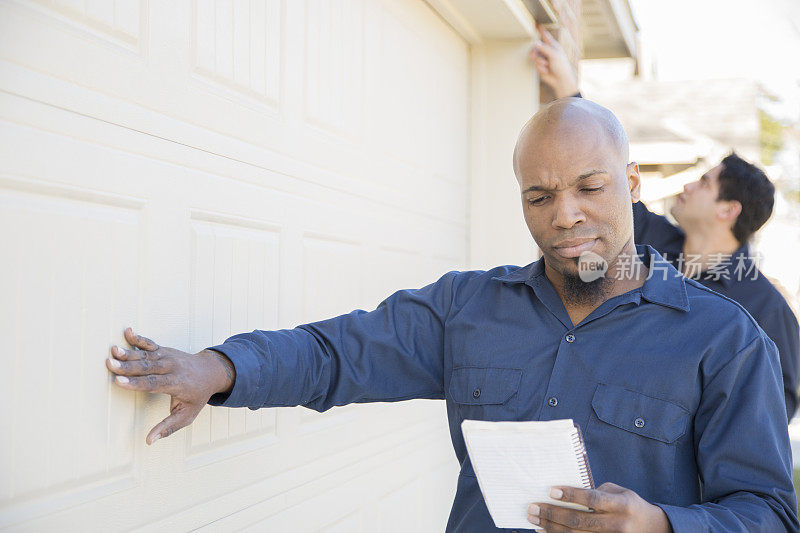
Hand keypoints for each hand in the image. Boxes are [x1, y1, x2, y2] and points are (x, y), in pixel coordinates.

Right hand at [106, 327, 235, 444]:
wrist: (211, 372)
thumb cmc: (198, 396)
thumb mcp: (187, 415)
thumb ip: (168, 427)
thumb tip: (149, 441)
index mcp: (176, 384)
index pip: (153, 384)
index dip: (135, 383)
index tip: (119, 382)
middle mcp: (171, 368)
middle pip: (147, 367)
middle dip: (127, 366)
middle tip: (109, 364)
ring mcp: (168, 357)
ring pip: (146, 355)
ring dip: (128, 353)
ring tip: (112, 350)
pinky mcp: (165, 350)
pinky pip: (150, 344)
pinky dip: (139, 338)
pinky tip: (127, 331)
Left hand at [527, 483, 671, 531]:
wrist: (652, 528)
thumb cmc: (629, 504)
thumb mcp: (618, 492)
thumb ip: (596, 492)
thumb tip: (566, 493)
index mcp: (622, 504)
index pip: (593, 499)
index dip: (572, 496)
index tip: (551, 491)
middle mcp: (617, 524)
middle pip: (580, 521)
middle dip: (553, 514)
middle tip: (533, 507)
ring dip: (552, 528)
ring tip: (534, 519)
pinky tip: (545, 531)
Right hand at [530, 25, 579, 98]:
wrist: (560, 80)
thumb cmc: (561, 66)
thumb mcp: (554, 55)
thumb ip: (544, 48)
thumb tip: (535, 42)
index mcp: (553, 46)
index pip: (545, 36)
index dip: (541, 30)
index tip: (537, 25)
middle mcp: (547, 51)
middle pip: (536, 47)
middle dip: (535, 53)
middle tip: (533, 56)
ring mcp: (543, 59)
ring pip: (534, 57)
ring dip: (539, 62)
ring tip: (546, 65)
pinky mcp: (540, 66)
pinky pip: (535, 65)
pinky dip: (540, 68)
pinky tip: (546, 70)